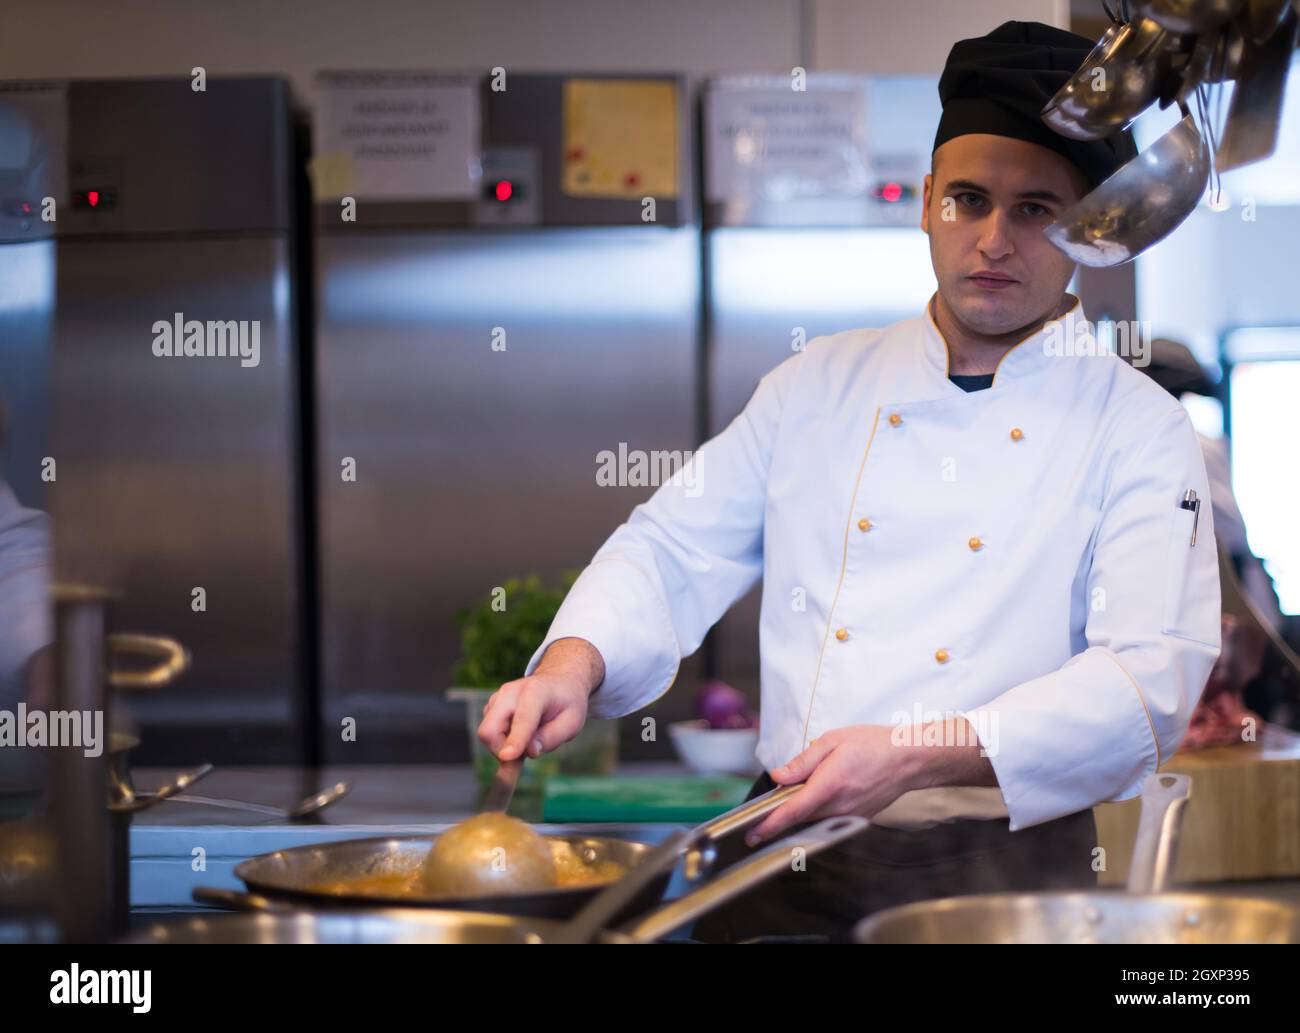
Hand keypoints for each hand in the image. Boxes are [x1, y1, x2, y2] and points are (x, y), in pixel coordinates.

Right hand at [475, 638, 604, 761]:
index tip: (508, 757)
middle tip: (520, 763)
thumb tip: (530, 752)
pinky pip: (489, 734)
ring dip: (505, 749)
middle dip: (502, 752)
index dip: (516, 740)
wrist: (558, 681)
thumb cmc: (567, 703)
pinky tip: (521, 741)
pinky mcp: (491, 708)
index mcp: (536, 691)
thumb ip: (552, 737)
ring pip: (488, 736)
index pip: (522, 719)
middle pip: (490, 730)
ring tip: (529, 744)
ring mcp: (497, 699)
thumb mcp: (573, 722)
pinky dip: (503, 744)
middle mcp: (509, 693)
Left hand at [744, 724, 921, 845]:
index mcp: (829, 785)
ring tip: (801, 791)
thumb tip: (779, 776)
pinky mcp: (857, 818)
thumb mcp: (832, 741)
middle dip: (780, 816)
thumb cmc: (873, 745)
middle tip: (765, 810)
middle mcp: (839, 806)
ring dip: (801, 811)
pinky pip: (829, 818)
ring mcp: (849, 816)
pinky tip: (823, 792)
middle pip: (799, 818)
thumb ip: (803, 762)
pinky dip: (818, 810)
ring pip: (813, 819)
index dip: (769, 825)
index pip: (792, 811)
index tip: (753, 834)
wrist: (909, 759)